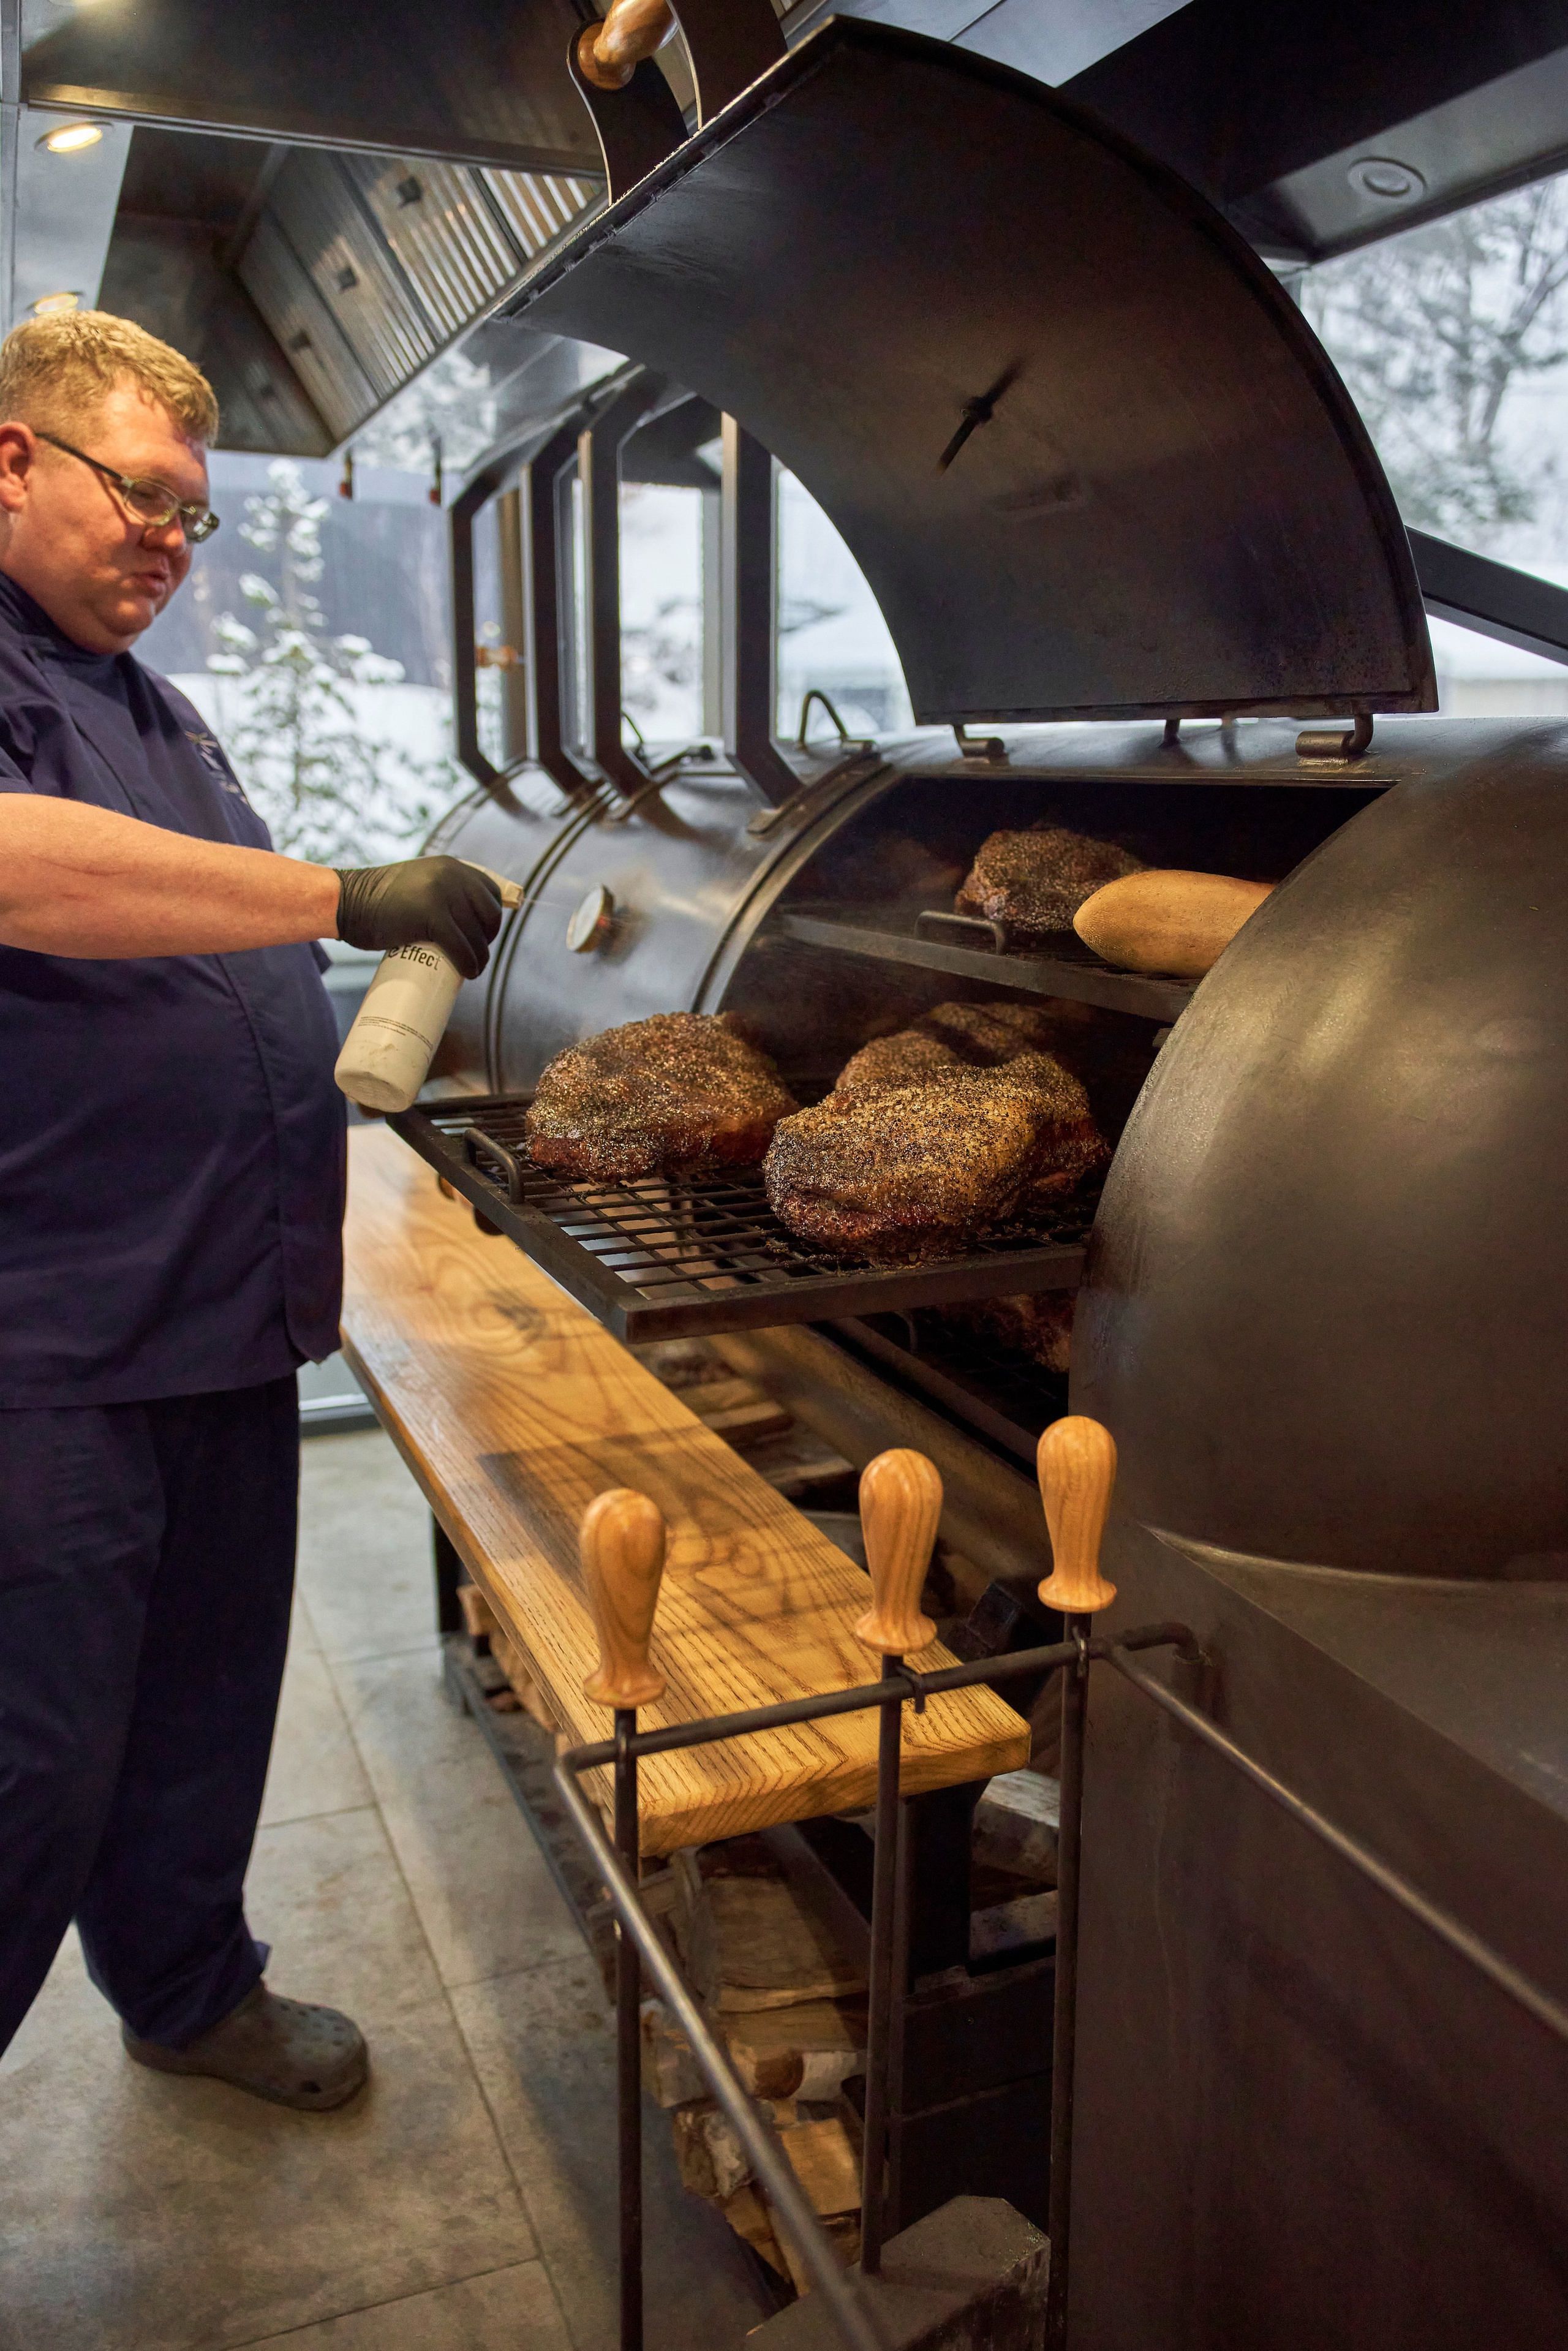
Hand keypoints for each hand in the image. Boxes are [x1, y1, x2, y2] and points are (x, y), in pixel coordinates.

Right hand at [335, 858, 503, 980]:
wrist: (347, 903)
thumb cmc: (379, 902)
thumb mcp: (418, 883)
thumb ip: (438, 888)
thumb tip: (465, 919)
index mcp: (451, 866)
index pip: (491, 892)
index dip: (492, 918)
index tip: (481, 936)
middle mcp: (451, 874)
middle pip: (490, 915)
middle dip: (487, 939)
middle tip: (474, 955)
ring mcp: (442, 893)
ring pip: (477, 935)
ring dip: (480, 958)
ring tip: (472, 970)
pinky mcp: (431, 914)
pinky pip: (462, 946)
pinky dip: (469, 964)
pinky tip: (469, 973)